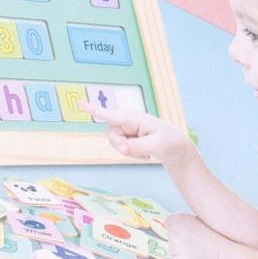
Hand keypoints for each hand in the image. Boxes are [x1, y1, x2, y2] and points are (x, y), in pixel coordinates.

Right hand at [82, 104, 198, 171]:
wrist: (177, 148)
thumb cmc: (170, 142)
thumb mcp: (156, 146)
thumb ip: (136, 147)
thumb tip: (122, 150)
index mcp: (135, 118)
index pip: (111, 115)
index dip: (94, 111)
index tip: (80, 104)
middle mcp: (129, 120)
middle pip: (111, 134)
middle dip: (120, 146)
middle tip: (134, 153)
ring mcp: (128, 129)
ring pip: (115, 142)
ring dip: (128, 151)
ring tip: (145, 152)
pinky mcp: (129, 137)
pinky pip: (121, 148)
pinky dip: (132, 154)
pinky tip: (145, 154)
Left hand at [166, 212, 226, 258]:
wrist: (226, 252)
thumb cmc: (218, 235)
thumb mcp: (201, 220)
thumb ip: (188, 222)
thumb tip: (179, 226)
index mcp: (179, 218)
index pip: (168, 223)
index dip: (178, 228)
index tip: (185, 232)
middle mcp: (174, 231)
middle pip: (170, 237)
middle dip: (179, 240)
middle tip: (195, 243)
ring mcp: (175, 247)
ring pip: (172, 250)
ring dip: (180, 251)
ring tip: (197, 251)